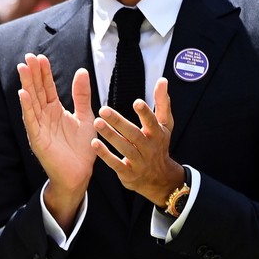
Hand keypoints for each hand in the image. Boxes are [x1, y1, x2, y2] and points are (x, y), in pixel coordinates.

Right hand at [17, 53, 95, 229]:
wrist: (79, 174)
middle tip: (29, 57)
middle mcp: (44, 116)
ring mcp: (39, 127)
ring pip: (31, 102)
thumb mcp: (85, 116)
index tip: (40, 57)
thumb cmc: (82, 148)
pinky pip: (31, 120)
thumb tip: (81, 71)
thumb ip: (82, 95)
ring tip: (23, 68)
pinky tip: (23, 94)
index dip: (44, 73)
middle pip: (37, 91)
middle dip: (33, 74)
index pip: (47, 87)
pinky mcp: (37, 139)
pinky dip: (27, 107)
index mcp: (55, 110)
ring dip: (26, 85)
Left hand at [91, 78, 184, 206]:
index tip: (136, 102)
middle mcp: (148, 147)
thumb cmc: (159, 145)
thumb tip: (163, 80)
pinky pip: (116, 164)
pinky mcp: (128, 173)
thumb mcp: (165, 125)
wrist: (159, 179)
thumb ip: (162, 102)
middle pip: (133, 134)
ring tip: (97, 123)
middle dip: (119, 122)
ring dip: (110, 136)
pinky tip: (93, 144)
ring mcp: (139, 161)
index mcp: (157, 134)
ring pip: (124, 148)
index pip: (152, 122)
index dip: (145, 113)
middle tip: (103, 110)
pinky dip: (105, 155)